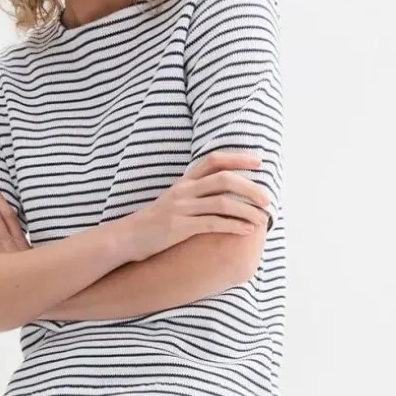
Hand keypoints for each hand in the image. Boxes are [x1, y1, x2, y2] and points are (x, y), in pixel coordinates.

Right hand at [121, 150, 271, 261]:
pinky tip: (246, 230)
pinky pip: (212, 224)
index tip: (259, 162)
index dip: (238, 158)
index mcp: (185, 181)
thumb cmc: (155, 222)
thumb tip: (221, 194)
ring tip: (262, 219)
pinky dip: (233, 226)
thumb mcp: (174, 200)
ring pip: (222, 203)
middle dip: (250, 188)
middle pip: (224, 179)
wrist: (128, 237)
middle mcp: (185, 190)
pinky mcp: (180, 227)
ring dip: (247, 210)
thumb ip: (195, 193)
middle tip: (267, 200)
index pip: (214, 160)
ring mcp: (182, 208)